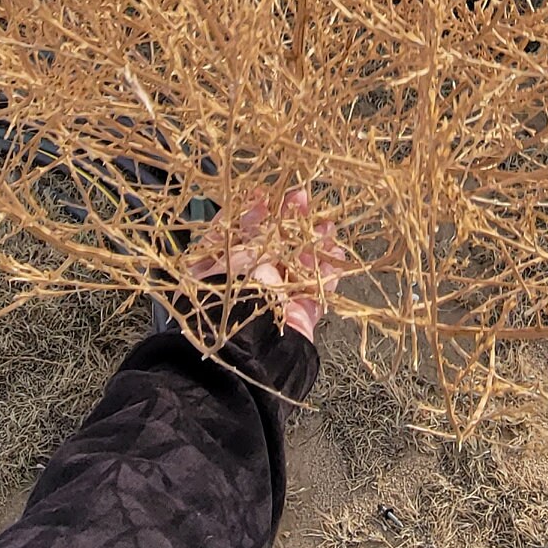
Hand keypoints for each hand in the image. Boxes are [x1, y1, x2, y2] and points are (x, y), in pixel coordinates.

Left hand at [182, 187, 348, 338]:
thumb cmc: (227, 302)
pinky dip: (326, 274)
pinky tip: (336, 254)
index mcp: (212, 271)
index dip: (248, 213)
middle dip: (287, 223)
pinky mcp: (295, 318)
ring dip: (311, 244)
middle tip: (302, 200)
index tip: (264, 195)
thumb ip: (252, 232)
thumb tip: (259, 206)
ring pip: (294, 267)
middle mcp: (240, 286)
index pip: (230, 235)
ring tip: (326, 224)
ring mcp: (269, 302)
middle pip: (267, 247)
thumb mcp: (235, 256)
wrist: (247, 352)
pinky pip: (314, 292)